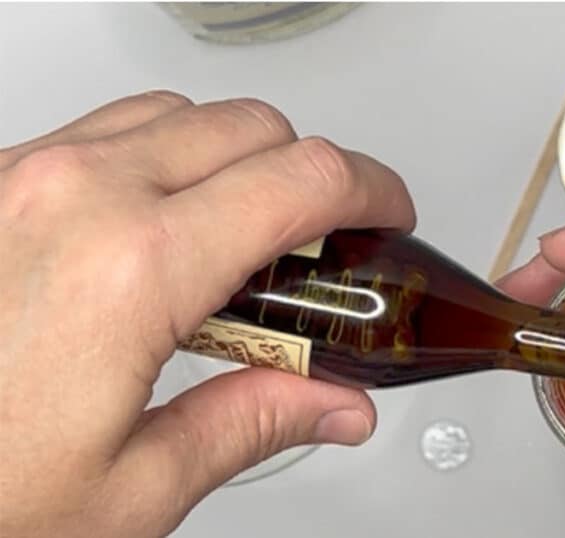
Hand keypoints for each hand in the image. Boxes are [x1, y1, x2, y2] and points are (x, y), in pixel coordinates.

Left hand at [0, 92, 414, 536]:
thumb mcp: (132, 491)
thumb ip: (254, 424)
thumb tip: (335, 405)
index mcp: (134, 266)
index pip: (306, 179)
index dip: (372, 191)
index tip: (386, 216)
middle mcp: (75, 196)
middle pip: (251, 126)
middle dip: (312, 175)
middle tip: (323, 246)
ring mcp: (20, 180)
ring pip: (176, 113)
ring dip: (233, 159)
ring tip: (239, 240)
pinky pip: (101, 133)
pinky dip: (158, 160)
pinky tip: (157, 231)